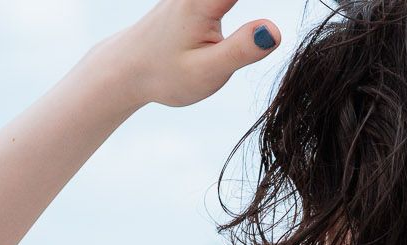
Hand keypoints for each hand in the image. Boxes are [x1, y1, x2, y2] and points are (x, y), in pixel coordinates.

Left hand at [101, 0, 279, 110]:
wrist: (127, 68)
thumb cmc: (165, 74)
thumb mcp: (207, 72)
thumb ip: (241, 50)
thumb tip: (274, 31)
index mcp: (203, 1)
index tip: (279, 19)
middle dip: (245, 22)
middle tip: (257, 38)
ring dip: (233, 6)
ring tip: (235, 45)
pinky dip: (227, 4)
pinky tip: (238, 1)